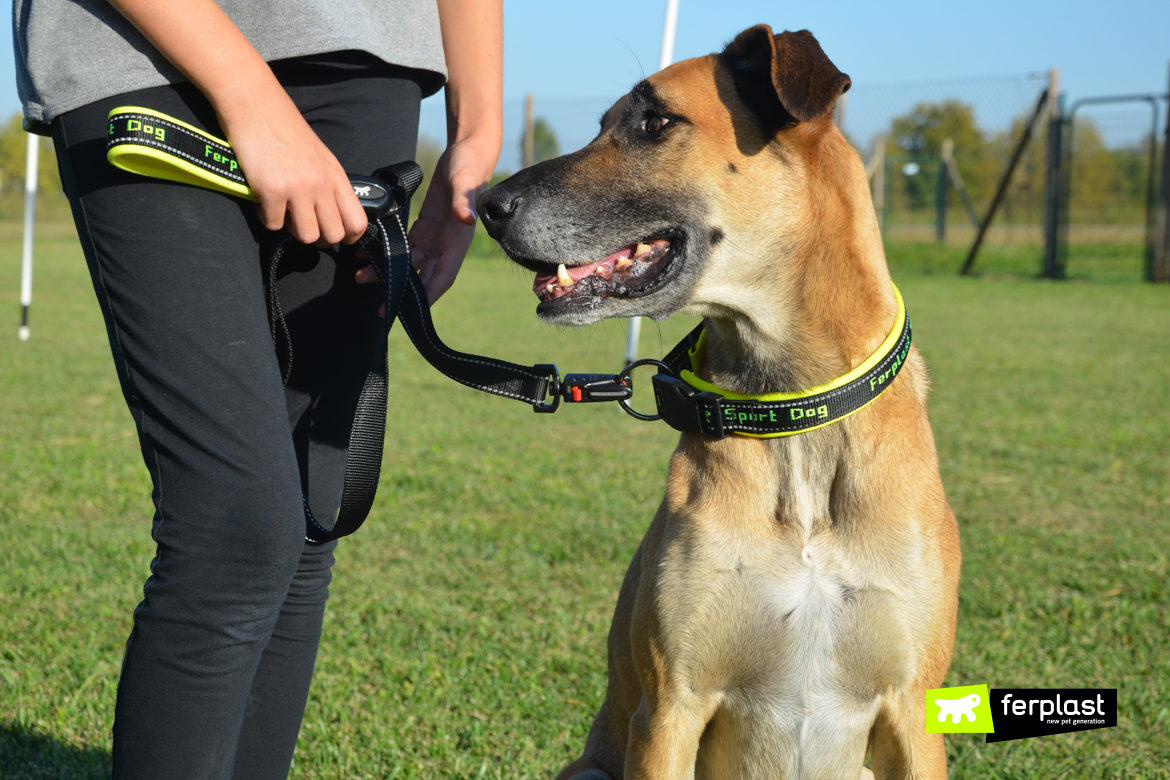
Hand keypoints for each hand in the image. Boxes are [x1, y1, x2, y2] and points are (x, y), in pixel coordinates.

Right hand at [106, 0, 367, 246]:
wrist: (255, 103)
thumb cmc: (286, 129)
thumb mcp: (320, 156)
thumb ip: (329, 184)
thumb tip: (332, 215)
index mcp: (336, 176)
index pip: (358, 222)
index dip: (350, 237)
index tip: (338, 237)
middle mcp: (322, 184)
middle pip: (333, 235)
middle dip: (319, 237)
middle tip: (304, 224)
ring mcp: (297, 188)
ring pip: (306, 236)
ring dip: (293, 230)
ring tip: (284, 213)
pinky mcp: (271, 190)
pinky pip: (274, 225)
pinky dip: (267, 218)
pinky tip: (264, 201)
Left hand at [355, 138, 495, 306]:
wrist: (466, 154)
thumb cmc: (470, 168)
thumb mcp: (466, 183)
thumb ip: (464, 202)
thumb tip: (465, 219)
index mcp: (458, 241)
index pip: (444, 276)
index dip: (429, 294)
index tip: (411, 308)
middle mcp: (446, 245)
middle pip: (422, 275)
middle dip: (403, 291)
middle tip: (382, 306)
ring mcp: (433, 237)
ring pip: (408, 263)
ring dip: (387, 272)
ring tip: (362, 276)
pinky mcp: (423, 227)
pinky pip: (403, 245)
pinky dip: (386, 251)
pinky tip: (367, 252)